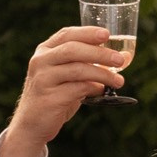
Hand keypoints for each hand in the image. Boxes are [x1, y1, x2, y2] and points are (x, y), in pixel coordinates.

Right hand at [1, 26, 129, 156]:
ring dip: (102, 74)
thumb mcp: (71, 76)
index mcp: (45, 51)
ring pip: (78, 69)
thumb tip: (125, 56)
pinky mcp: (49, 97)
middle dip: (100, 53)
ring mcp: (43, 79)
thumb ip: (91, 65)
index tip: (107, 34)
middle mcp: (41, 61)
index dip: (87, 32)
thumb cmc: (56, 96)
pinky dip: (93, 88)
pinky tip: (102, 91)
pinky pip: (77, 89)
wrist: (32, 124)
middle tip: (119, 59)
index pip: (67, 34)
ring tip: (119, 81)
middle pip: (73, 49)